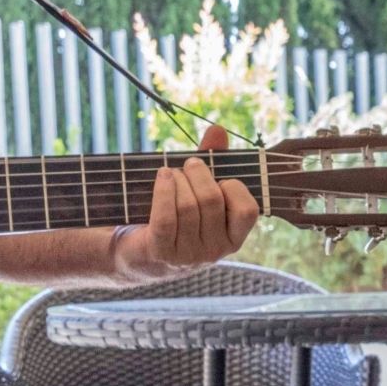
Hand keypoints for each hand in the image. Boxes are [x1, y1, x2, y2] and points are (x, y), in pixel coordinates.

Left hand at [112, 131, 261, 278]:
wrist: (139, 250)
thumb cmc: (177, 215)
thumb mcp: (199, 189)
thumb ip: (214, 161)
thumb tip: (218, 129)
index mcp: (233, 238)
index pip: (248, 210)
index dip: (232, 187)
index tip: (218, 178)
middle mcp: (215, 251)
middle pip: (211, 200)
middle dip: (197, 173)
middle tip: (188, 165)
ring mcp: (188, 256)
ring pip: (187, 206)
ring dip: (176, 179)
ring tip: (169, 174)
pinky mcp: (162, 253)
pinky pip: (166, 217)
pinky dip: (163, 190)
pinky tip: (162, 176)